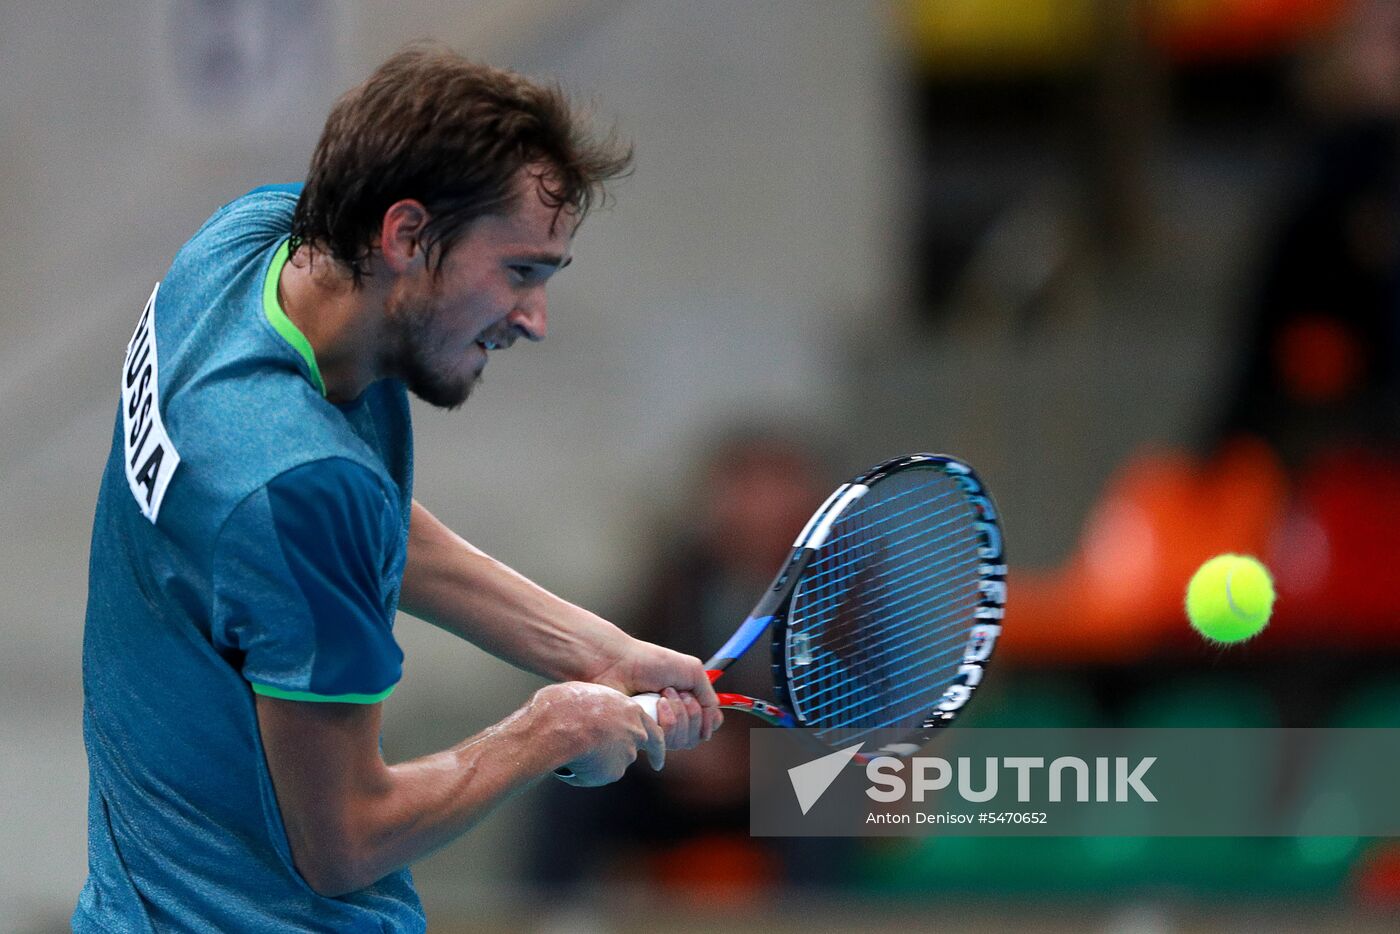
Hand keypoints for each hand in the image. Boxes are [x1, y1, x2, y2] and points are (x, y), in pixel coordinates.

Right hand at [530, 682, 664, 786]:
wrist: (559, 726)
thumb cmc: (564, 705)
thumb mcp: (584, 695)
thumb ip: (595, 710)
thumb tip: (584, 718)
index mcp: (631, 709)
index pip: (652, 730)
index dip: (654, 745)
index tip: (657, 760)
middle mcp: (636, 733)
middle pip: (632, 748)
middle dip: (619, 754)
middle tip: (600, 756)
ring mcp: (627, 753)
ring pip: (613, 763)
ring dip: (597, 762)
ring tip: (571, 751)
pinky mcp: (614, 772)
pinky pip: (597, 776)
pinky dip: (585, 774)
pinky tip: (570, 763)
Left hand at [588, 638, 722, 750]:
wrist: (617, 664)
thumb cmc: (649, 662)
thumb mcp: (692, 670)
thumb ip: (709, 696)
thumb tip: (714, 720)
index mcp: (683, 704)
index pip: (706, 727)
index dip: (708, 721)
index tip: (701, 705)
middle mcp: (670, 720)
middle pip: (696, 737)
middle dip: (692, 713)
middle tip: (676, 692)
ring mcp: (655, 730)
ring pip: (682, 741)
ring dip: (678, 713)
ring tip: (662, 694)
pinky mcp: (642, 737)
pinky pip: (666, 742)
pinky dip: (665, 719)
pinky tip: (653, 703)